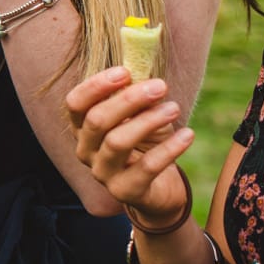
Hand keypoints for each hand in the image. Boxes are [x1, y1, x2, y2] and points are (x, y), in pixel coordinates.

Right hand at [63, 66, 193, 223]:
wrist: (159, 187)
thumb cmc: (146, 145)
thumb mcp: (141, 118)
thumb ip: (139, 99)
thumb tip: (150, 77)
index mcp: (83, 128)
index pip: (75, 103)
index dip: (96, 86)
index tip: (125, 71)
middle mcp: (86, 150)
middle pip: (96, 120)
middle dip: (128, 100)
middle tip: (160, 86)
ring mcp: (102, 173)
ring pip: (117, 142)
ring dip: (148, 121)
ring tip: (174, 108)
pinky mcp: (125, 192)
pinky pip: (147, 167)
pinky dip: (170, 148)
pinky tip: (188, 134)